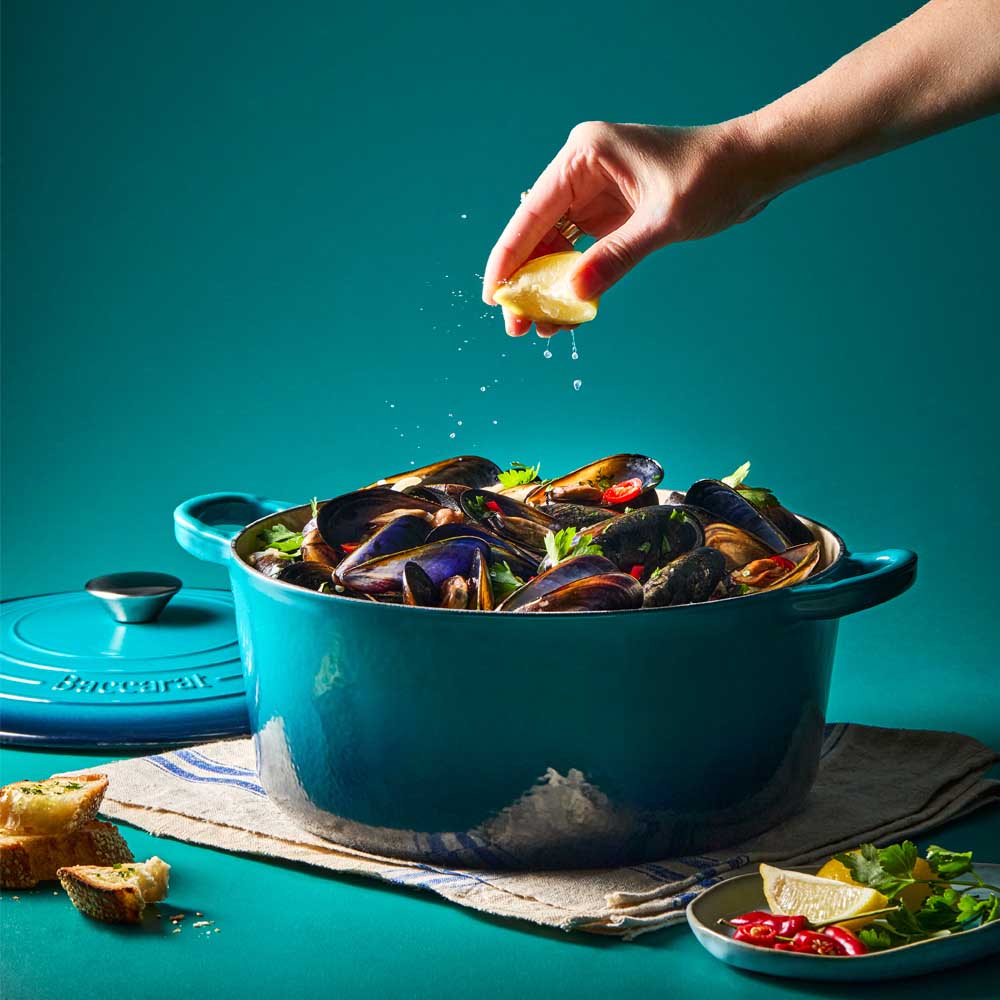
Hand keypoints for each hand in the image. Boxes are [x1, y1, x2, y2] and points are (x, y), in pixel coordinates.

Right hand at [482, 119, 764, 336]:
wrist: (753, 167)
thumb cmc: (712, 178)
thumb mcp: (664, 221)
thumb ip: (617, 256)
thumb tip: (574, 295)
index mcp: (586, 155)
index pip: (533, 213)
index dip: (508, 257)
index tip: (493, 295)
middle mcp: (583, 170)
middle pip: (538, 232)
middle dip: (525, 280)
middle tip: (515, 325)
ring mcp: (595, 192)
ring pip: (555, 246)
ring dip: (546, 286)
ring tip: (538, 327)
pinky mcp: (610, 212)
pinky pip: (580, 251)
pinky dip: (573, 281)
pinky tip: (565, 311)